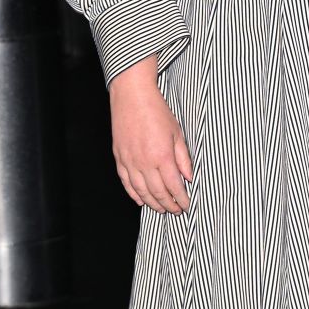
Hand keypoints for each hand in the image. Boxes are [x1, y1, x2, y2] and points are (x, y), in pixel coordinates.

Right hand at [109, 58, 192, 211]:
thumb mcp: (177, 133)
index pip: (174, 186)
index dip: (181, 199)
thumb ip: (183, 158)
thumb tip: (189, 178)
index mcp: (162, 156)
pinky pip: (126, 182)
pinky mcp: (119, 158)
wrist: (133, 97)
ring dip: (152, 203)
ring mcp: (130, 162)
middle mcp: (145, 162)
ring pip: (141, 192)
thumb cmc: (157, 111)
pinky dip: (134, 194)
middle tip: (176, 211)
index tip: (186, 205)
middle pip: (158, 193)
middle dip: (168, 205)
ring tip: (161, 209)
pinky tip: (141, 200)